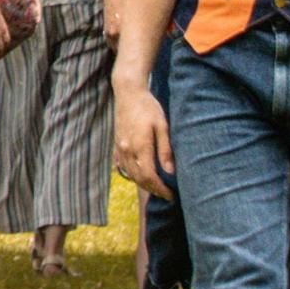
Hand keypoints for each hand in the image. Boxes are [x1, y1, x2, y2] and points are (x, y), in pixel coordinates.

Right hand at [113, 81, 173, 198]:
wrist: (128, 93)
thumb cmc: (148, 107)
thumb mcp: (162, 126)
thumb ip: (165, 149)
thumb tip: (170, 171)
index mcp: (140, 146)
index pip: (150, 176)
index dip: (161, 189)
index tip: (172, 194)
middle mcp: (127, 150)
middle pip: (139, 179)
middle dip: (153, 190)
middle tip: (167, 195)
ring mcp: (120, 148)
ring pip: (131, 175)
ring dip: (144, 185)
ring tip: (157, 188)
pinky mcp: (117, 145)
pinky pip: (125, 167)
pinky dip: (134, 176)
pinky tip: (143, 177)